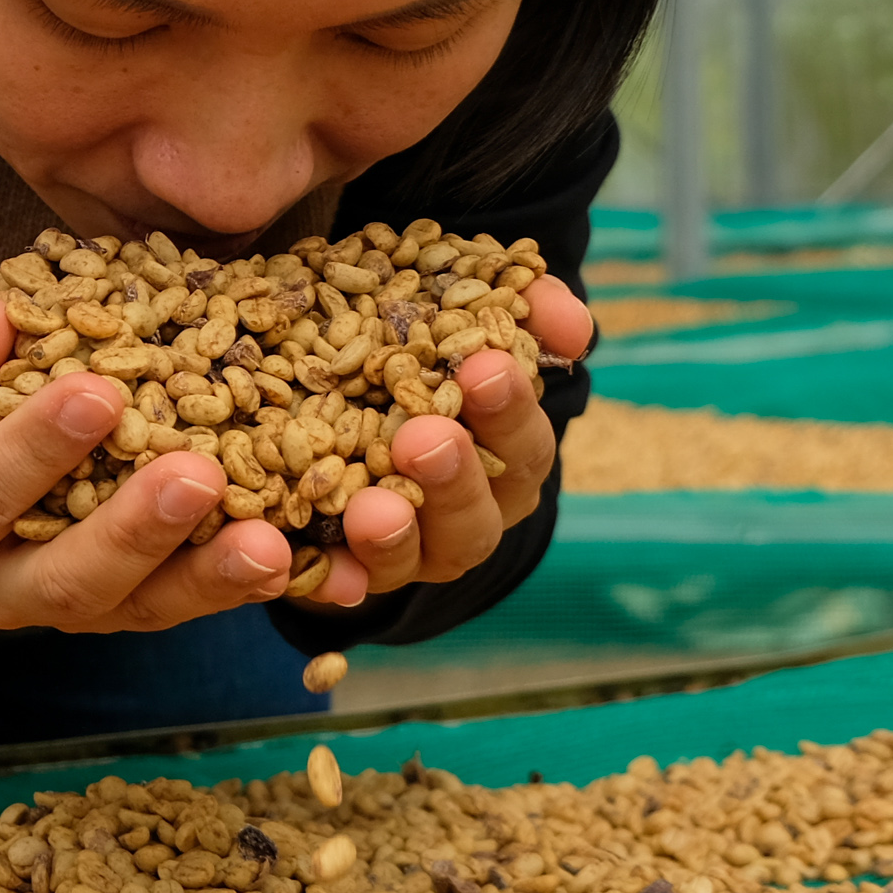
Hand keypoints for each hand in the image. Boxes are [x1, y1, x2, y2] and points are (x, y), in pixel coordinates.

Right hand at [0, 292, 297, 635]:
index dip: (34, 449)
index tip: (96, 391)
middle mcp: (1, 586)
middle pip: (66, 578)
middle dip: (134, 531)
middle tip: (197, 475)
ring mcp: (77, 608)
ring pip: (142, 609)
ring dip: (208, 578)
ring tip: (271, 542)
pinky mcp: (138, 609)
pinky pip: (196, 608)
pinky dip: (251, 587)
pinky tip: (306, 561)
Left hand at [320, 274, 590, 604]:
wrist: (319, 397)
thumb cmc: (411, 346)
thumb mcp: (455, 311)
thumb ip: (521, 309)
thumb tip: (572, 324)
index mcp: (500, 461)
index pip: (523, 446)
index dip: (510, 411)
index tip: (486, 366)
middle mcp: (457, 518)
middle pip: (473, 516)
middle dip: (453, 477)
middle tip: (427, 437)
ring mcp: (397, 553)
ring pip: (407, 559)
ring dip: (392, 536)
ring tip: (371, 508)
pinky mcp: (333, 570)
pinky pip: (331, 583)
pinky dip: (329, 579)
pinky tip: (322, 570)